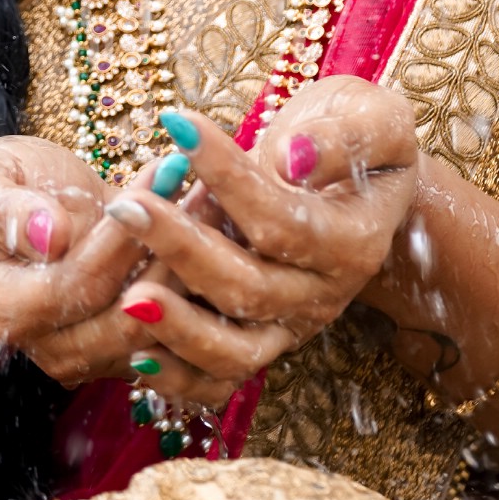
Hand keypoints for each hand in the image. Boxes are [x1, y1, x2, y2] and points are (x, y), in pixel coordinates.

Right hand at [0, 137, 257, 405]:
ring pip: (161, 334)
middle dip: (171, 253)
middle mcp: (48, 344)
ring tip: (220, 205)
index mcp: (7, 308)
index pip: (75, 286)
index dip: (121, 238)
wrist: (20, 214)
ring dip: (197, 271)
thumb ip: (2, 210)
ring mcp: (90, 355)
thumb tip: (48, 235)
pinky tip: (220, 233)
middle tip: (209, 189)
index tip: (161, 172)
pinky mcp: (127, 350)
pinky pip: (176, 336)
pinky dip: (204, 292)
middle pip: (125, 318)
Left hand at [96, 78, 420, 382]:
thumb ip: (343, 137)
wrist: (362, 182)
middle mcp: (323, 296)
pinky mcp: (260, 343)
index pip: (283, 219)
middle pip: (249, 288)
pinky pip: (218, 380)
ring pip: (233, 351)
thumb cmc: (358, 137)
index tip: (178, 126)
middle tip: (126, 206)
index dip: (230, 177)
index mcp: (354, 244)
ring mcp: (290, 327)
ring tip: (125, 295)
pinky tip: (132, 354)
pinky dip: (176, 375)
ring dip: (176, 325)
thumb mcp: (373, 119)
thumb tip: (293, 159)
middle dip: (181, 247)